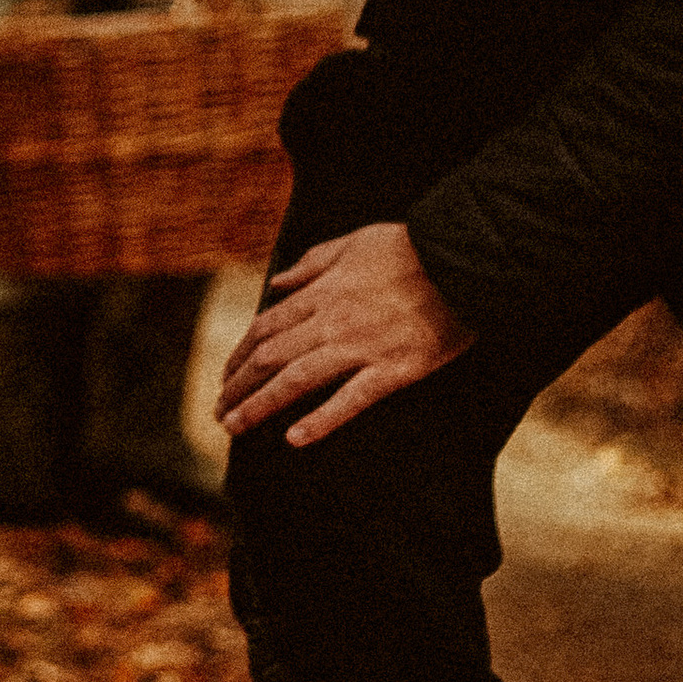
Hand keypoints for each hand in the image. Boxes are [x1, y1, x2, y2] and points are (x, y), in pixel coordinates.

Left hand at [214, 222, 472, 447]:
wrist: (463, 259)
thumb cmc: (410, 247)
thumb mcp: (352, 242)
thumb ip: (310, 264)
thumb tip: (277, 283)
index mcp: (321, 292)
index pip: (265, 328)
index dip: (239, 355)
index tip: (225, 376)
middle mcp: (331, 321)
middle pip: (270, 357)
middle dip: (238, 387)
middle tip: (219, 412)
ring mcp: (360, 347)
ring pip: (296, 380)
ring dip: (259, 405)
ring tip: (235, 427)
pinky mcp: (393, 369)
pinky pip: (350, 400)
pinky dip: (321, 420)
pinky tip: (295, 439)